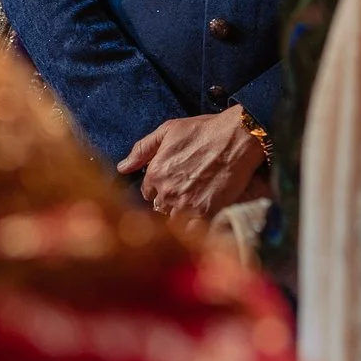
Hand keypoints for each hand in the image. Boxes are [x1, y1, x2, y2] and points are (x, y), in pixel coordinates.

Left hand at [118, 106, 262, 219]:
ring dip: (182, 215)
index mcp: (155, 174)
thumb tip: (122, 168)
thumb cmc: (204, 131)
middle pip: (160, 209)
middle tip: (185, 193)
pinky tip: (203, 214)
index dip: (158, 188)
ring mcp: (186, 205)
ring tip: (194, 204)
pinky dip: (196, 226)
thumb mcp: (168, 131)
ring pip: (175, 221)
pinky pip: (193, 229)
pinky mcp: (206, 213)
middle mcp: (167, 193)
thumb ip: (142, 150)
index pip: (147, 193)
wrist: (237, 138)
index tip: (171, 183)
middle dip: (169, 202)